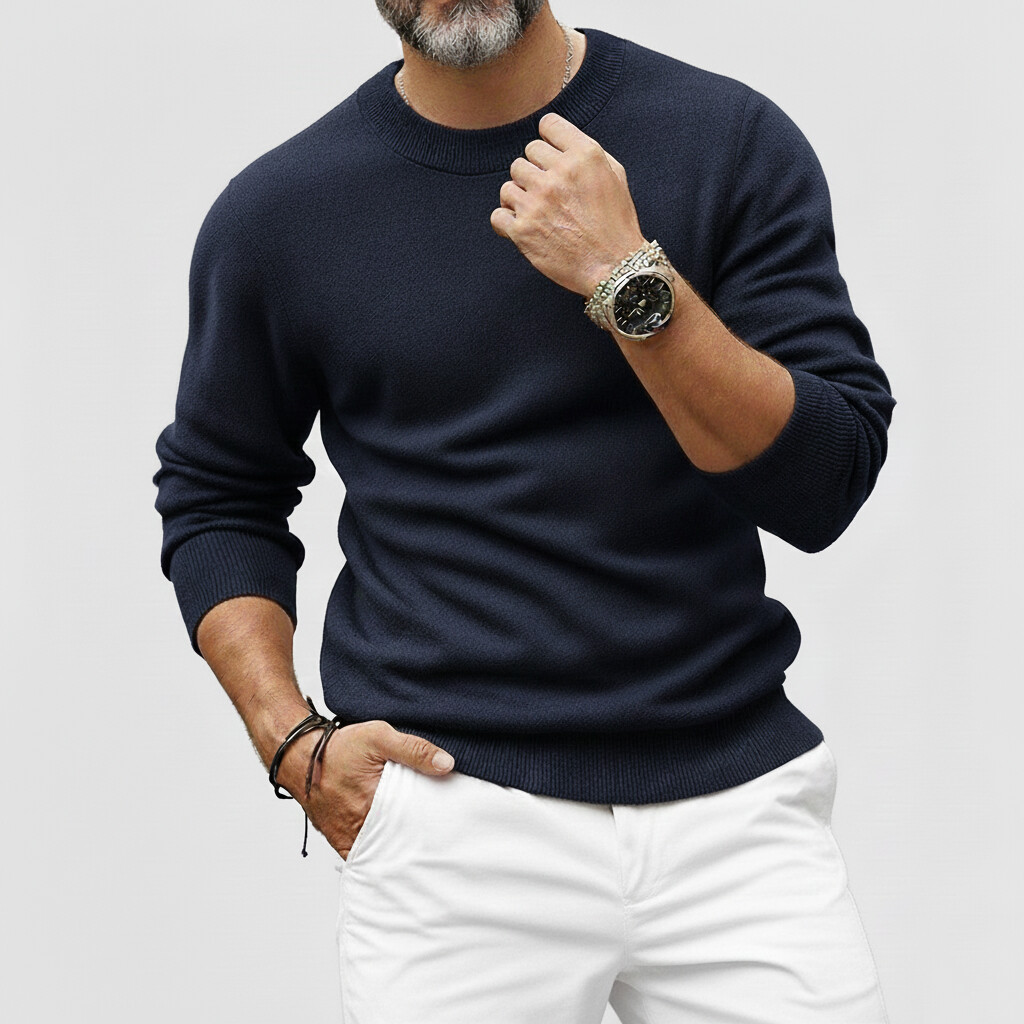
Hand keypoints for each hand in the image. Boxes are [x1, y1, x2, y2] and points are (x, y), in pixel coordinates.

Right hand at [270, 717, 454, 860]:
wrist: (299, 756)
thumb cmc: (336, 748)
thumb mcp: (378, 737)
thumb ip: (414, 749)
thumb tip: (447, 764)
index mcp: (373, 808)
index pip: (412, 829)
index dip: (430, 829)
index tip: (446, 828)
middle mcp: (359, 830)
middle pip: (398, 844)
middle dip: (417, 843)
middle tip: (438, 840)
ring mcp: (348, 839)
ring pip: (382, 852)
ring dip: (397, 848)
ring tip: (420, 845)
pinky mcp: (340, 840)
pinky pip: (365, 854)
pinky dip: (379, 852)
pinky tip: (394, 847)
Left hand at [490, 111, 647, 297]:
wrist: (614, 268)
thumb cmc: (616, 224)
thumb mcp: (615, 175)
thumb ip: (585, 152)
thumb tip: (558, 140)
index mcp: (584, 156)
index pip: (547, 125)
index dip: (548, 142)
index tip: (552, 159)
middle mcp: (558, 175)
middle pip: (525, 155)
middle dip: (536, 173)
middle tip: (550, 195)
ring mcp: (537, 203)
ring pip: (508, 185)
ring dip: (519, 197)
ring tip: (537, 213)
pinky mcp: (523, 231)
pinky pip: (497, 215)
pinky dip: (506, 222)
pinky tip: (521, 227)